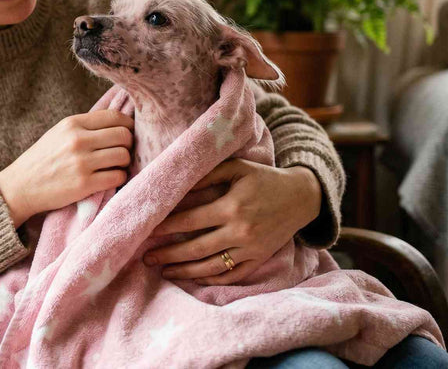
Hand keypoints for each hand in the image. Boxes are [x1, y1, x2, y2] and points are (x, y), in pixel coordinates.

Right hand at [0, 110, 132, 226]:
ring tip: (116, 165)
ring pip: (123, 156)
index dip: (127, 124)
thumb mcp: (59, 133)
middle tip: (123, 151)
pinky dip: (119, 177)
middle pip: (123, 135)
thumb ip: (84, 126)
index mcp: (72, 124)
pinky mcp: (84, 184)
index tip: (128, 132)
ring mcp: (81, 162)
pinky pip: (118, 176)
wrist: (20, 187)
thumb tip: (118, 123)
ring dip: (124, 162)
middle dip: (128, 144)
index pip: (114, 116)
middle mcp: (78, 140)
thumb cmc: (42, 159)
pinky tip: (110, 178)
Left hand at [143, 158, 320, 284]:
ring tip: (164, 271)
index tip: (148, 230)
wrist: (301, 197)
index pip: (190, 220)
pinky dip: (211, 278)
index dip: (167, 227)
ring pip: (211, 266)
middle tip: (146, 257)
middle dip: (168, 254)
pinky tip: (193, 278)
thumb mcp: (236, 168)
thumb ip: (207, 176)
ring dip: (184, 271)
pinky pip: (231, 274)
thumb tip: (177, 188)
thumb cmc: (263, 178)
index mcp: (232, 206)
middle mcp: (241, 231)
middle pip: (196, 248)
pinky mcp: (258, 259)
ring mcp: (251, 249)